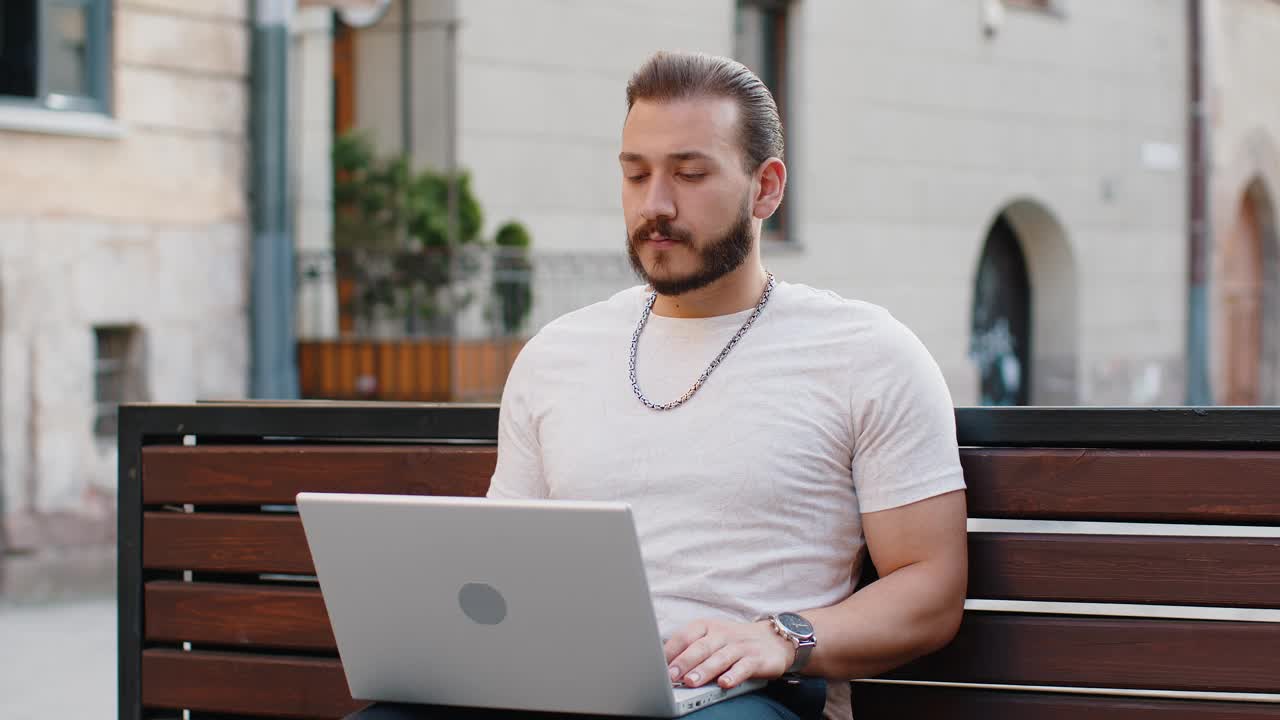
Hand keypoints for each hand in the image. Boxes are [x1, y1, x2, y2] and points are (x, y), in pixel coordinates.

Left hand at [663, 618, 795, 689]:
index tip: (657, 665)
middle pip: (700, 647)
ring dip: (704, 670)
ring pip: (720, 658)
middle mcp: (723, 634)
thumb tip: (665, 665)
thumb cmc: (735, 641)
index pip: (685, 636)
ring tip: (691, 682)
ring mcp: (740, 646)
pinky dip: (733, 675)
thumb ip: (692, 649)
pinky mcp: (756, 659)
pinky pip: (743, 667)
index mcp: (707, 626)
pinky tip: (724, 683)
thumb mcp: (712, 638)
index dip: (671, 650)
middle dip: (684, 662)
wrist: (774, 638)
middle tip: (671, 676)